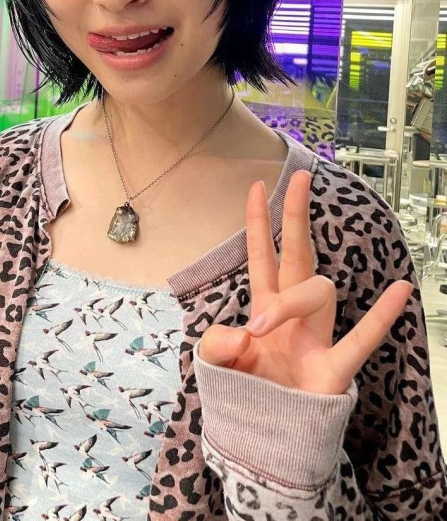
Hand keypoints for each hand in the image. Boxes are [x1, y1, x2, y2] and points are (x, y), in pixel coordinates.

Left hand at [199, 170, 412, 394]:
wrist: (265, 441)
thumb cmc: (246, 394)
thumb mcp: (218, 365)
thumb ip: (217, 345)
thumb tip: (241, 332)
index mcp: (263, 307)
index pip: (261, 255)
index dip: (258, 221)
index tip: (258, 185)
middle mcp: (292, 314)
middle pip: (297, 255)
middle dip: (296, 216)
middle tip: (300, 178)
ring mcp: (316, 338)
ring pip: (318, 292)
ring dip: (290, 301)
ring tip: (261, 327)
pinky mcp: (333, 370)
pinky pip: (361, 339)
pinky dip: (380, 317)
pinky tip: (400, 289)